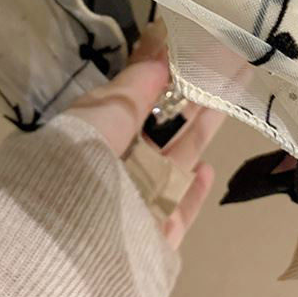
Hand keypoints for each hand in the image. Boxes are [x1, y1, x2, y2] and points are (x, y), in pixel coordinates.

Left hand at [66, 21, 224, 248]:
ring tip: (226, 105)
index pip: (134, 104)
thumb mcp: (103, 111)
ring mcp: (136, 205)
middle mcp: (115, 169)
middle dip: (190, 103)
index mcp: (96, 137)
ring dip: (199, 135)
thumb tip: (161, 55)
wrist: (72, 241)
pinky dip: (193, 191)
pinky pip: (178, 210)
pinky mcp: (155, 237)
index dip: (162, 79)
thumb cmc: (82, 163)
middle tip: (222, 74)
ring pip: (174, 165)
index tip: (190, 56)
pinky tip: (208, 168)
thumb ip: (136, 85)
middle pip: (160, 131)